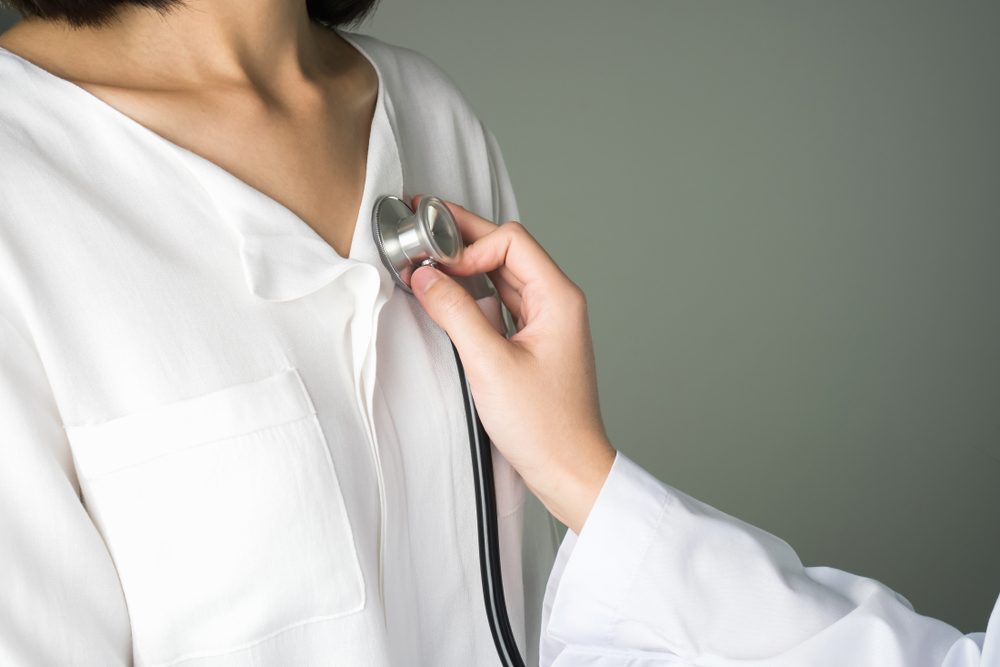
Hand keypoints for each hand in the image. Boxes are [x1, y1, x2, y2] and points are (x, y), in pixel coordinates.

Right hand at [408, 195, 616, 533]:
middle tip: (422, 221)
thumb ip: (455, 314)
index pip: (510, 241)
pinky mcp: (533, 343)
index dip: (469, 245)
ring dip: (465, 266)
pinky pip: (500, 304)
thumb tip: (425, 276)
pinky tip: (447, 295)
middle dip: (462, 238)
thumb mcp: (490, 365)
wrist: (568, 470)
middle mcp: (556, 303)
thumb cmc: (544, 426)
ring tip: (427, 256)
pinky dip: (472, 295)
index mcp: (558, 298)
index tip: (437, 266)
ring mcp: (545, 323)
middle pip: (506, 251)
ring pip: (501, 276)